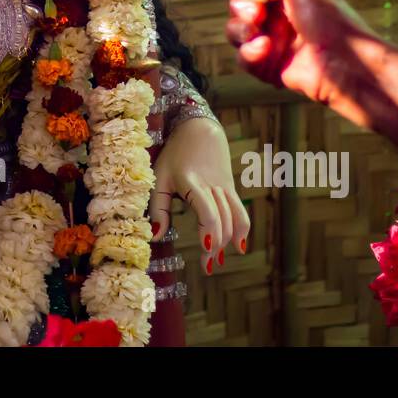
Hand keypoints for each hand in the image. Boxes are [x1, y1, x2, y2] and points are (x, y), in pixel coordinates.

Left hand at [149, 119, 249, 273]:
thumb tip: (156, 236)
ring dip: (230, 241)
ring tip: (217, 262)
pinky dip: (241, 229)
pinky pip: (240, 211)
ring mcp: (225, 187)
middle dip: (216, 246)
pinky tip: (238, 246)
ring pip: (235, 217)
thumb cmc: (174, 154)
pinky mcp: (231, 188)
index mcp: (192, 182)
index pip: (208, 211)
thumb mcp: (158, 176)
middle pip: (222, 221)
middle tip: (206, 268)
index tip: (205, 249)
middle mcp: (212, 186)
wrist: (200, 128)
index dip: (209, 231)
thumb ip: (157, 207)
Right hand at [225, 0, 374, 107]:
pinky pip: (243, 57)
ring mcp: (272, 41)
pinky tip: (265, 52)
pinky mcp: (268, 66)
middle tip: (259, 15)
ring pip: (236, 31)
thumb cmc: (331, 22)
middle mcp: (278, 15)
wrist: (344, 66)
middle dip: (244, 8)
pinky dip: (250, 54)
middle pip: (240, 4)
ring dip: (242, 31)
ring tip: (261, 38)